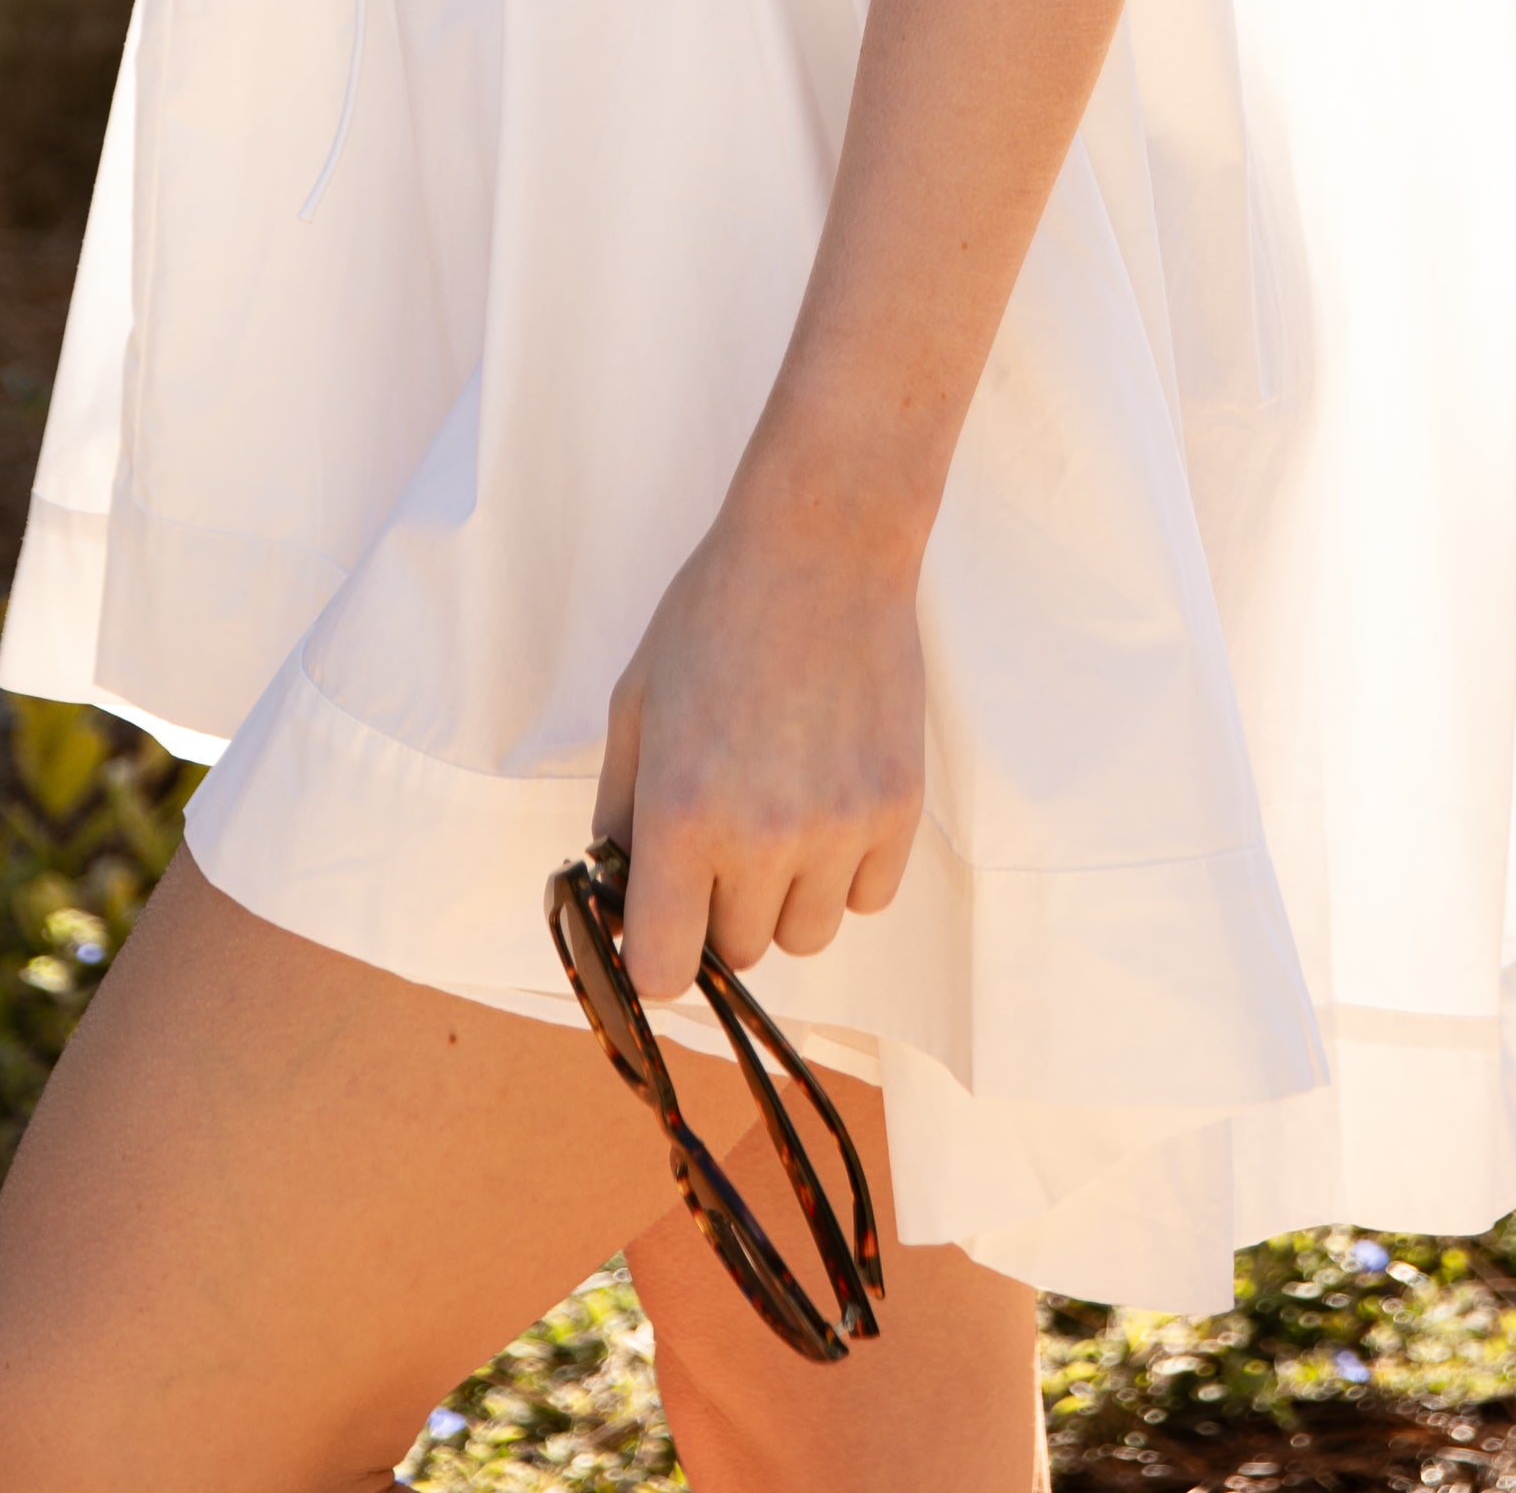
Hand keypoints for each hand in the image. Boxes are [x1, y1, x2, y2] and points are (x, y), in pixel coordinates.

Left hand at [593, 481, 924, 1004]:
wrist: (823, 546)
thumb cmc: (715, 615)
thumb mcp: (635, 706)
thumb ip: (618, 815)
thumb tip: (616, 901)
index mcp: (684, 815)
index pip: (664, 970)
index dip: (656, 954)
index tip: (660, 920)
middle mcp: (764, 837)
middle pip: (740, 952)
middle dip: (719, 909)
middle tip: (721, 835)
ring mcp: (840, 827)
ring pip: (807, 934)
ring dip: (785, 897)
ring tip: (779, 813)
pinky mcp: (899, 808)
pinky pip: (868, 895)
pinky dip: (845, 870)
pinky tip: (829, 798)